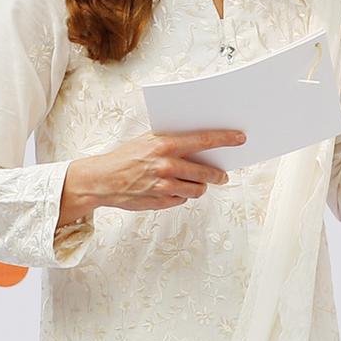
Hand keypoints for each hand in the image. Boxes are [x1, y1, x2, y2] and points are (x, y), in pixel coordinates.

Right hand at [58, 129, 242, 224]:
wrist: (100, 180)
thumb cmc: (126, 157)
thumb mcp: (148, 141)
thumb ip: (173, 141)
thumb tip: (203, 142)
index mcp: (164, 145)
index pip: (204, 140)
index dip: (225, 139)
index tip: (240, 138)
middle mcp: (166, 166)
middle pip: (206, 172)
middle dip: (218, 174)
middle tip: (223, 175)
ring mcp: (164, 186)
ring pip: (197, 189)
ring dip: (200, 187)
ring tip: (197, 183)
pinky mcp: (160, 202)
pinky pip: (182, 199)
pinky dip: (182, 195)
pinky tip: (174, 189)